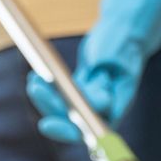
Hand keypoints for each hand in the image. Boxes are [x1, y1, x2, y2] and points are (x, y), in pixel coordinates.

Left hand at [25, 0, 160, 144]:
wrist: (126, 30)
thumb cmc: (122, 42)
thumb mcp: (114, 59)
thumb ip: (106, 82)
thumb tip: (102, 105)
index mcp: (115, 106)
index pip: (88, 127)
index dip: (66, 130)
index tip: (45, 124)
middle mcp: (102, 109)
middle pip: (71, 120)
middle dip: (50, 107)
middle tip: (34, 88)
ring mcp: (91, 100)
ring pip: (63, 108)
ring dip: (46, 97)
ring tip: (34, 81)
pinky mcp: (82, 90)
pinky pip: (61, 95)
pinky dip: (48, 87)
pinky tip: (35, 77)